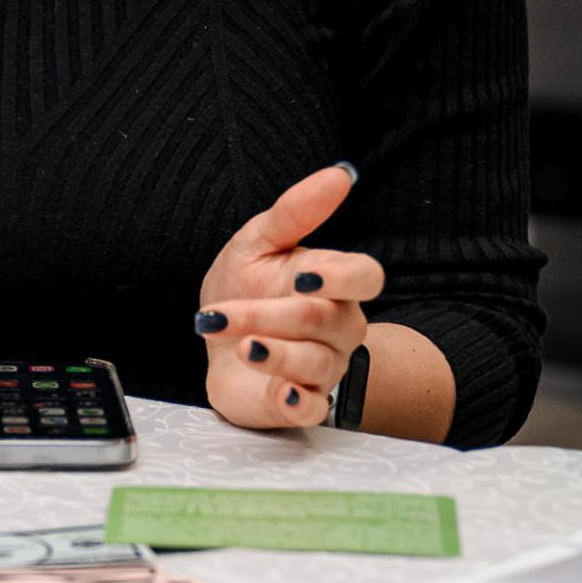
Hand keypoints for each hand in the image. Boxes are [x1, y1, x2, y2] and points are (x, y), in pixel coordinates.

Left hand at [195, 164, 382, 432]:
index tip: (304, 276)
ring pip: (318, 364)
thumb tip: (341, 173)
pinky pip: (315, 408)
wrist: (215, 339)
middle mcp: (338, 325)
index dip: (343, 278)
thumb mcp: (257, 242)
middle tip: (219, 314)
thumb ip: (296, 211)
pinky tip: (279, 391)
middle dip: (268, 316)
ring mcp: (324, 367)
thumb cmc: (244, 285)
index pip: (366, 277)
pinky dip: (299, 401)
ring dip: (273, 354)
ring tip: (241, 346)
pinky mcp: (302, 402)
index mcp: (334, 281)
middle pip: (325, 321)